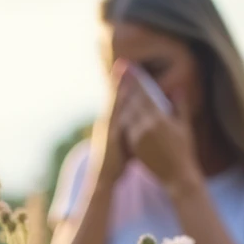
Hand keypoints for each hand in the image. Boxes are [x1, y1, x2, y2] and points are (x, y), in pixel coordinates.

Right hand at [87, 67, 132, 185]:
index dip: (121, 85)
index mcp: (112, 124)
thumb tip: (140, 121)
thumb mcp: (125, 143)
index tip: (126, 70)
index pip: (118, 101)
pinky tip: (125, 94)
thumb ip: (131, 130)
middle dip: (119, 80)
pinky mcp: (110, 136)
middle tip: (123, 63)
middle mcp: (108, 123)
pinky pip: (115, 116)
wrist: (104, 180)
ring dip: (118, 87)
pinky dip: (119, 104)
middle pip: (114, 97)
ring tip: (123, 73)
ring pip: (113, 103)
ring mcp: (107, 129)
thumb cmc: (117, 164)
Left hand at [115, 67, 200, 186]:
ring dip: (123, 98)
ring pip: (126, 113)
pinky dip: (123, 116)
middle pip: (133, 100)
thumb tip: (178, 89)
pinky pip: (125, 127)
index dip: (137, 79)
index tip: (130, 66)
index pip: (146, 93)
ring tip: (118, 85)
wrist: (177, 175)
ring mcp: (138, 136)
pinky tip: (119, 107)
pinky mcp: (133, 145)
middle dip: (127, 84)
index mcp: (160, 119)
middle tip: (120, 69)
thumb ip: (180, 106)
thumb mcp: (185, 126)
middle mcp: (147, 126)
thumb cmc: (185, 151)